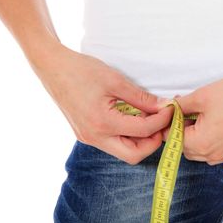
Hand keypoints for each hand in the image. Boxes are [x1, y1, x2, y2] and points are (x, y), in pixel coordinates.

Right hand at [31, 44, 172, 164]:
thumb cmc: (82, 70)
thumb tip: (163, 107)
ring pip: (122, 151)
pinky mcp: (85, 134)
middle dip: (152, 142)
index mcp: (102, 123)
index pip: (143, 131)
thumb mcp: (116, 81)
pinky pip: (112, 143)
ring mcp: (88, 137)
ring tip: (150, 119)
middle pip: (133, 155)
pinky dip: (127, 135)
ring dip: (140, 140)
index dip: (161, 121)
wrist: (52, 67)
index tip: (171, 109)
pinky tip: (134, 118)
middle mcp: (94, 136)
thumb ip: (141, 98)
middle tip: (163, 124)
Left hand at [156, 73, 222, 165]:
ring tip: (201, 116)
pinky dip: (210, 140)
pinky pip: (216, 151)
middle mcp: (214, 154)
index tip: (173, 110)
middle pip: (186, 148)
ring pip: (201, 152)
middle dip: (182, 131)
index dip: (170, 124)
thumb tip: (167, 108)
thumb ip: (180, 105)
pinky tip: (215, 122)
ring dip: (195, 138)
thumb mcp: (201, 96)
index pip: (174, 139)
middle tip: (186, 111)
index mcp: (202, 143)